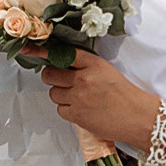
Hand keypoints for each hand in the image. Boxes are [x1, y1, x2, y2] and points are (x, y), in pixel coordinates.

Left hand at [41, 52, 162, 154]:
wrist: (137, 117)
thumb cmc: (124, 94)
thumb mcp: (106, 71)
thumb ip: (85, 66)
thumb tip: (61, 66)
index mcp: (94, 64)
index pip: (63, 54)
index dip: (43, 52)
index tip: (29, 49)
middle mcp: (84, 79)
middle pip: (50, 75)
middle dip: (53, 78)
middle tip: (62, 82)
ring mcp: (79, 97)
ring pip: (53, 93)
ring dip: (61, 95)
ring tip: (78, 98)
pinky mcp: (77, 115)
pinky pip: (60, 110)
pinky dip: (67, 110)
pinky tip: (81, 109)